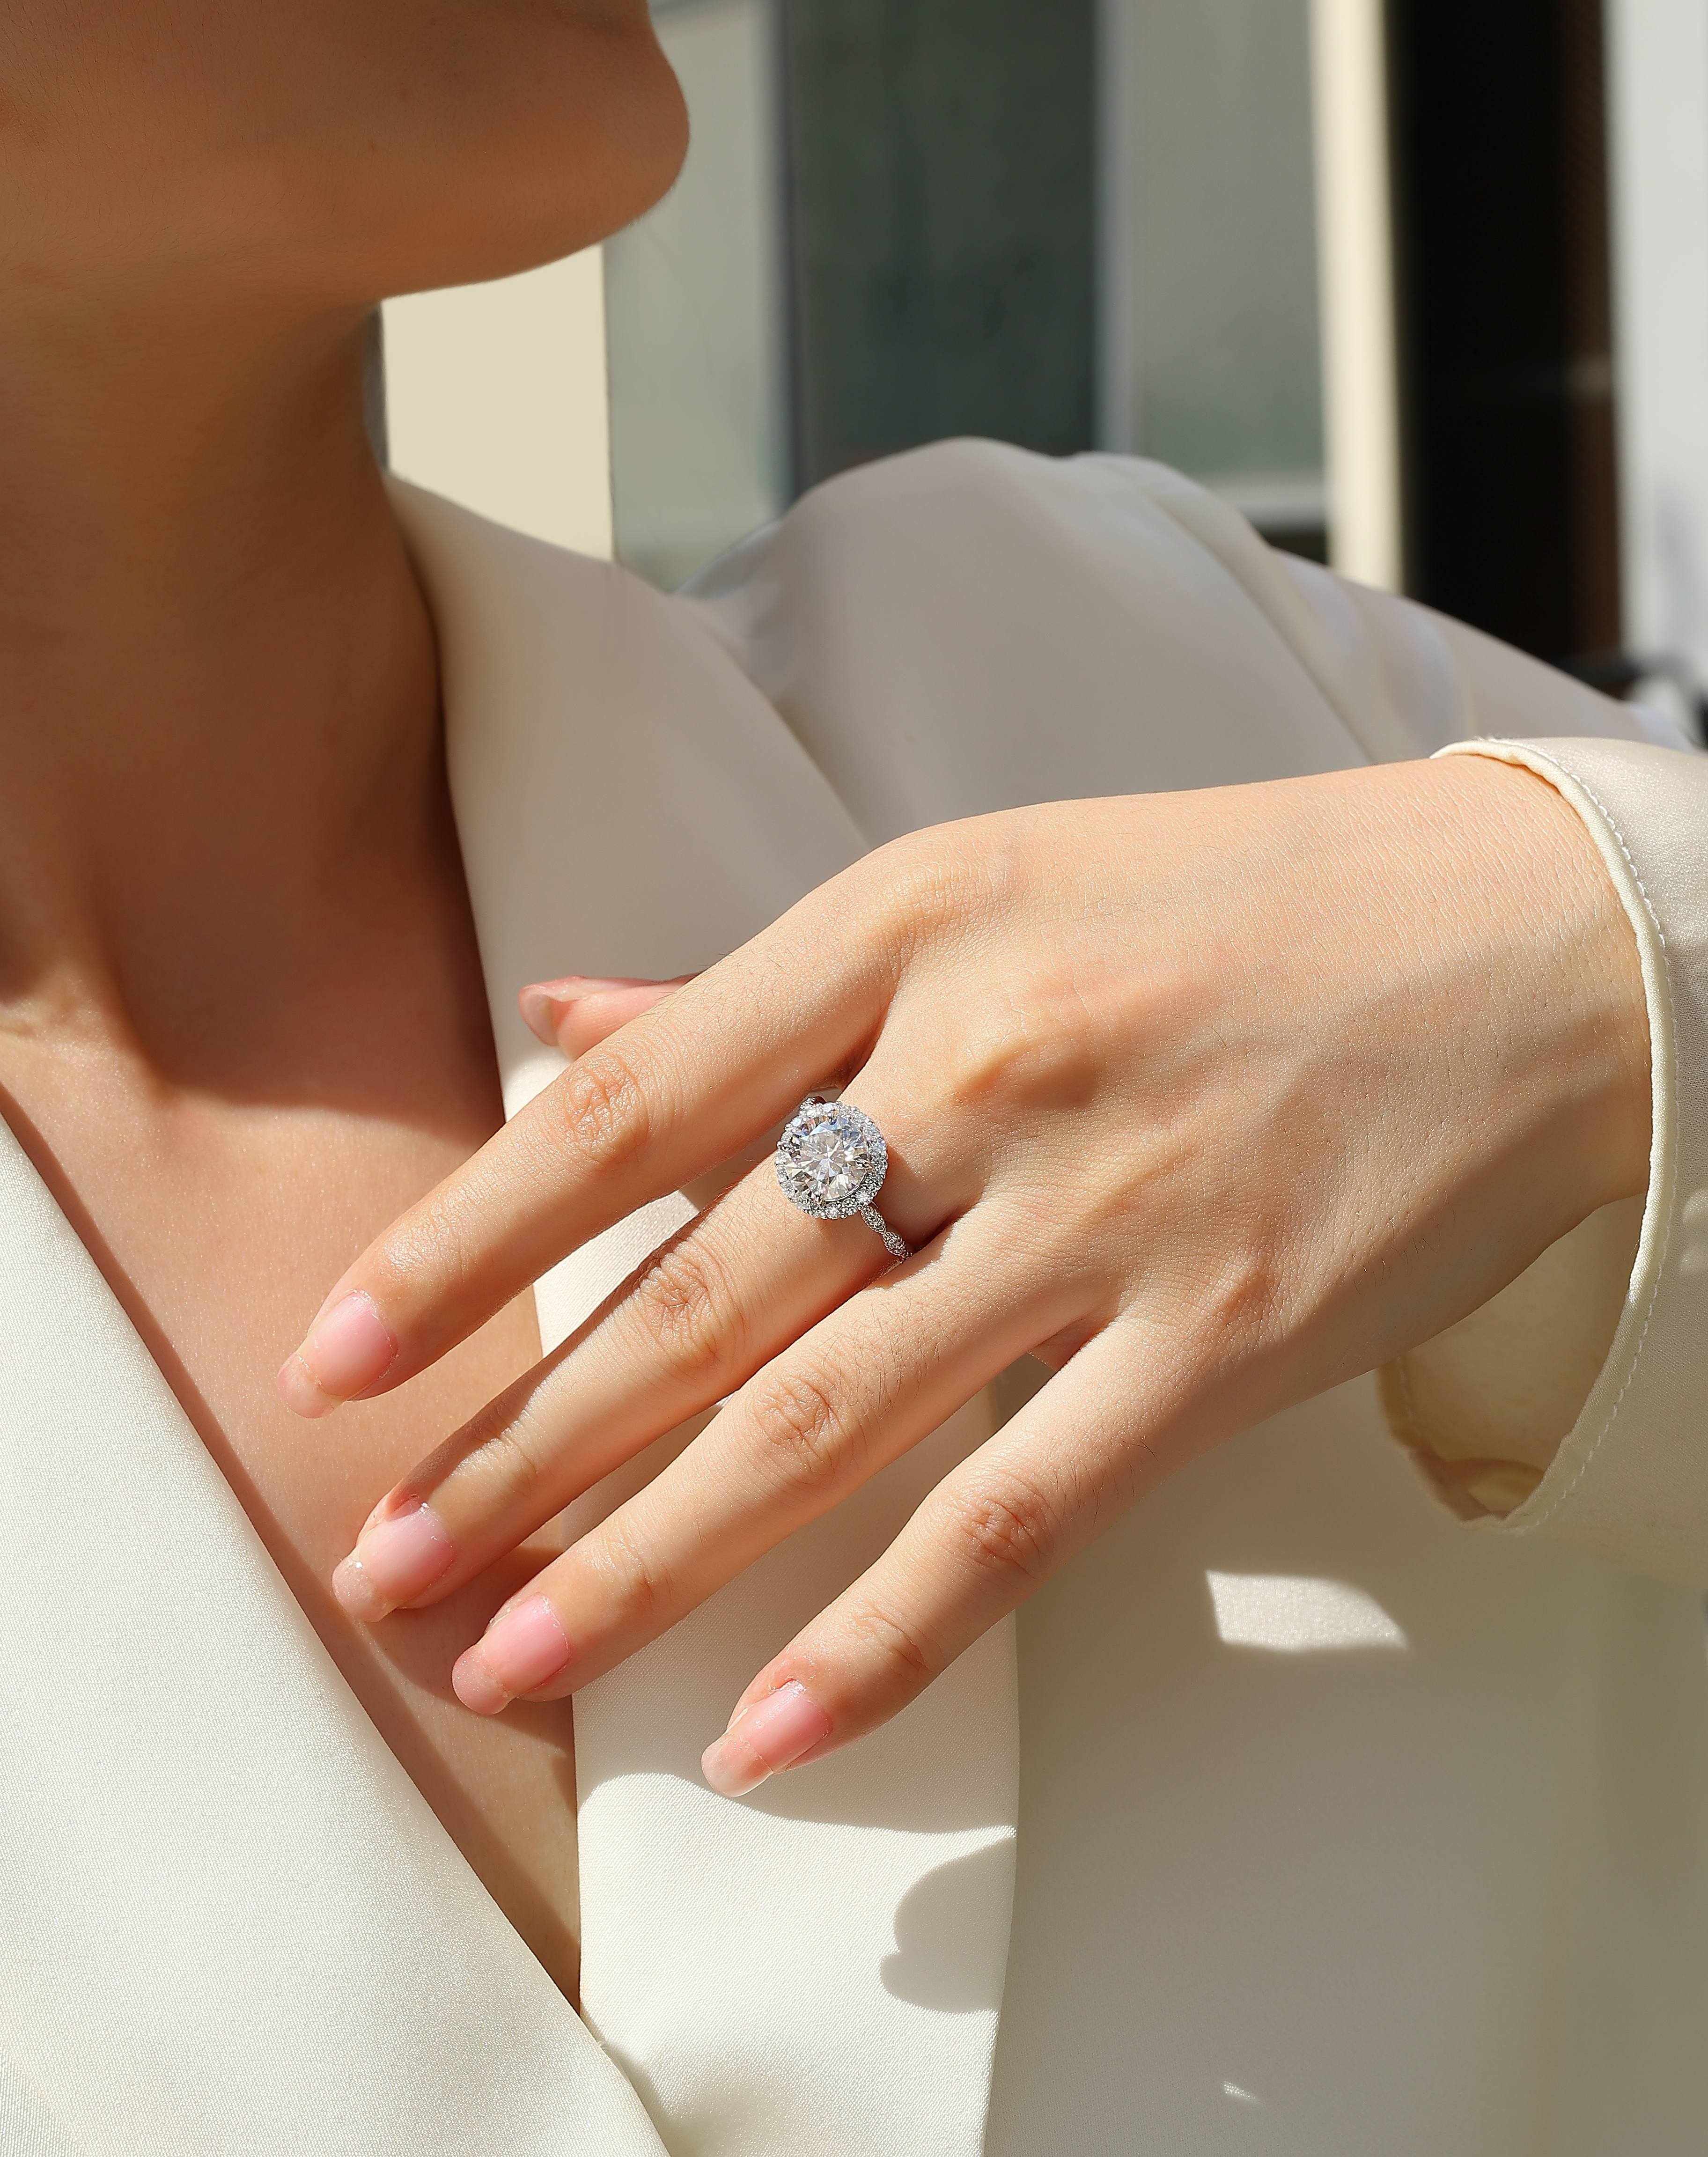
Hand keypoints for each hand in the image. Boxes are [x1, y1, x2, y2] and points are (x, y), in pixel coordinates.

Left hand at [279, 757, 1648, 1794]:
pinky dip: (883, 1631)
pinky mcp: (1221, 1336)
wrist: (1518, 945)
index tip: (337, 1357)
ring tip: (501, 1660)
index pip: (625, 1114)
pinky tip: (764, 1730)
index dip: (465, 1247)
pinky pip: (1017, 1509)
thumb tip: (559, 1020)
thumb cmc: (1229, 907)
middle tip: (377, 1563)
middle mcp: (981, 1069)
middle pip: (696, 1298)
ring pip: (821, 1423)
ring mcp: (1103, 1213)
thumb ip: (756, 984)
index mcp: (901, 933)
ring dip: (640, 1559)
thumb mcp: (982, 888)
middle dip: (514, 1448)